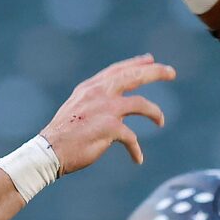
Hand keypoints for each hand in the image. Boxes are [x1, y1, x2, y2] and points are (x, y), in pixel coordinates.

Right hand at [41, 54, 174, 172]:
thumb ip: (94, 101)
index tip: (150, 60)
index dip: (136, 63)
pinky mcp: (111, 128)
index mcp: (91, 88)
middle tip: (171, 73)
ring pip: (141, 104)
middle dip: (156, 72)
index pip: (118, 70)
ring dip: (155, 112)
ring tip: (160, 121)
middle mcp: (100, 93)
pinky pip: (131, 138)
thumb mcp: (76, 108)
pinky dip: (135, 150)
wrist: (48, 152)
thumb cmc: (60, 136)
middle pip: (135, 76)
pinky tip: (138, 159)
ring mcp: (107, 109)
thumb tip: (114, 102)